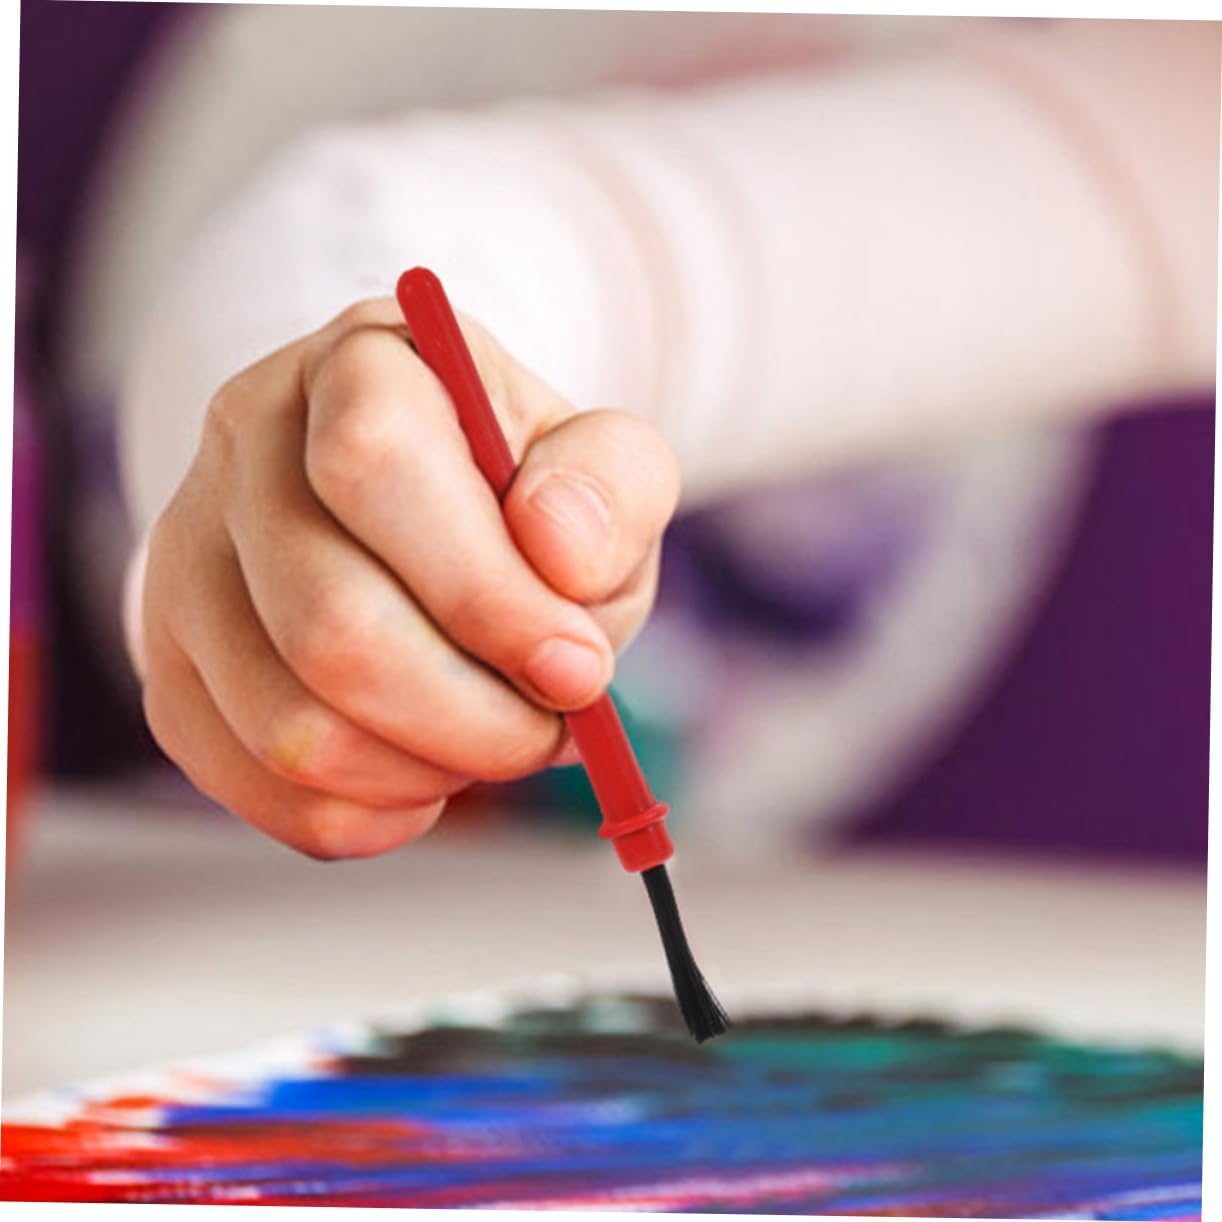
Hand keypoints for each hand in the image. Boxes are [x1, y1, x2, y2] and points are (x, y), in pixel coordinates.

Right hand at [140, 298, 679, 858]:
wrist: (430, 520)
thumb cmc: (522, 497)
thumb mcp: (603, 468)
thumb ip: (612, 488)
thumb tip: (560, 551)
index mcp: (359, 364)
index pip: (373, 465)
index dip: (484, 593)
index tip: (577, 664)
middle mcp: (244, 444)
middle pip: (329, 625)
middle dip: (472, 717)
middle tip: (548, 729)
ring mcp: (186, 558)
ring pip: (287, 726)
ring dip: (424, 770)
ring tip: (488, 740)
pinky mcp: (171, 663)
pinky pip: (253, 785)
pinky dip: (365, 814)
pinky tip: (424, 778)